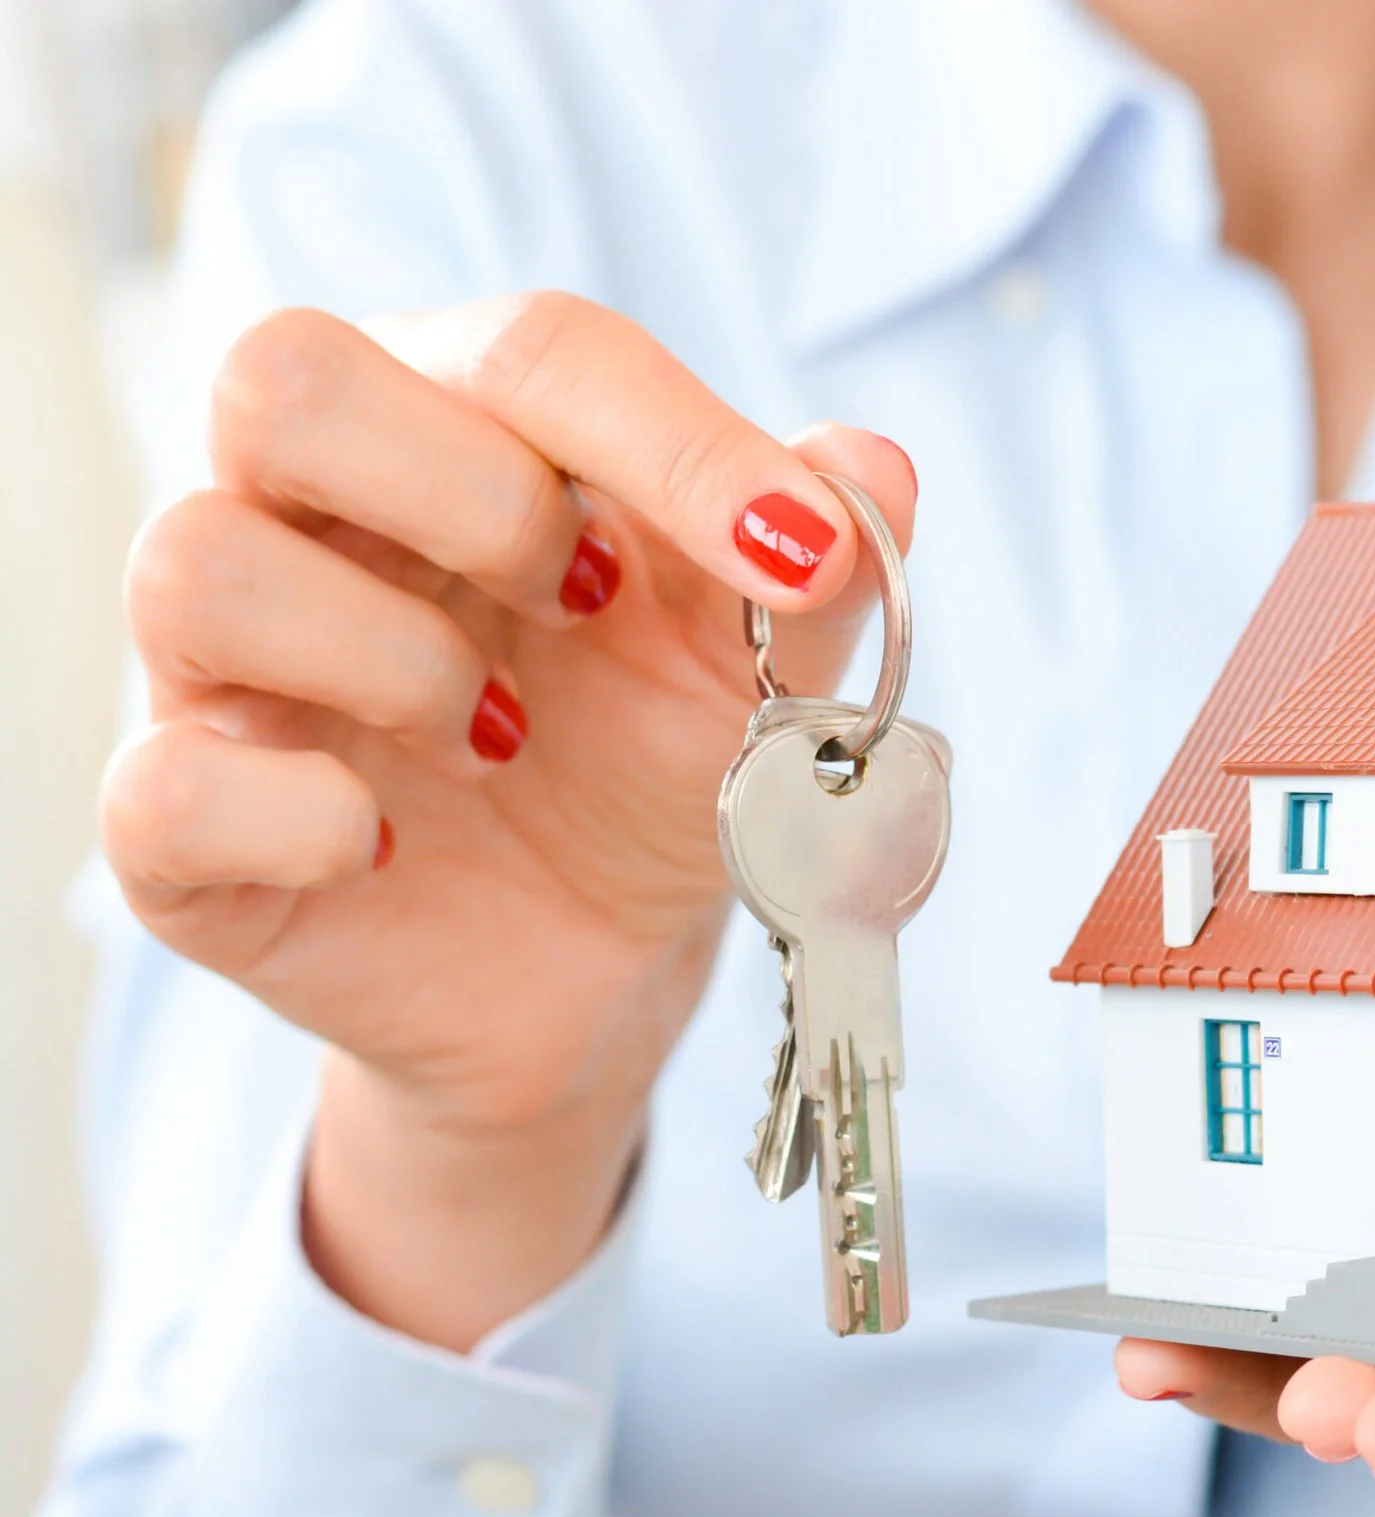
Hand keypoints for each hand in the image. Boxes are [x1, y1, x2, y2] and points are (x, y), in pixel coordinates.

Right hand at [99, 295, 916, 1346]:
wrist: (597, 967)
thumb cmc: (654, 764)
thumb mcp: (760, 667)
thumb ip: (823, 564)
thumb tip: (872, 469)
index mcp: (458, 429)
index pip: (528, 348)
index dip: (673, 437)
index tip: (801, 550)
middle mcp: (312, 516)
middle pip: (285, 376)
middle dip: (473, 494)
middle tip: (582, 607)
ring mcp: (225, 667)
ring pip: (198, 563)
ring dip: (394, 660)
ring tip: (503, 742)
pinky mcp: (180, 827)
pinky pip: (160, 785)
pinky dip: (301, 816)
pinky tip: (389, 845)